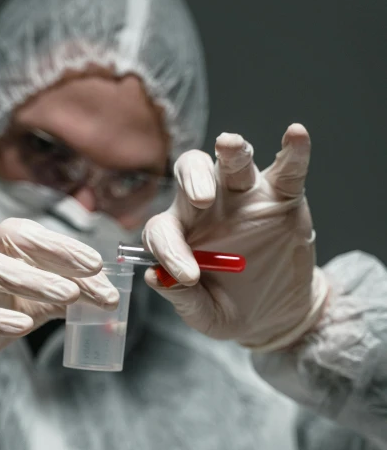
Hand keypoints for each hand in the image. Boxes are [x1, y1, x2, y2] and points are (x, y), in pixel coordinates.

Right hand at [0, 218, 118, 422]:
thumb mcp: (28, 306)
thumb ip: (62, 299)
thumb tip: (108, 298)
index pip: (32, 236)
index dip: (66, 246)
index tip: (99, 263)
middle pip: (9, 236)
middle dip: (54, 249)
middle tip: (91, 269)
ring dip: (32, 279)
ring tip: (69, 294)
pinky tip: (23, 324)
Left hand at [143, 124, 328, 351]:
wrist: (276, 314)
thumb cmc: (231, 308)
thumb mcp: (206, 314)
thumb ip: (183, 299)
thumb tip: (155, 278)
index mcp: (180, 233)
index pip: (163, 228)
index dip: (169, 249)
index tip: (187, 276)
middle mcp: (207, 206)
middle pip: (190, 173)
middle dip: (193, 179)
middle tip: (200, 199)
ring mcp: (245, 198)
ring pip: (233, 163)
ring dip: (232, 152)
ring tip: (230, 145)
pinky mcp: (282, 197)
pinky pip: (287, 170)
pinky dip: (293, 152)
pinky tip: (295, 135)